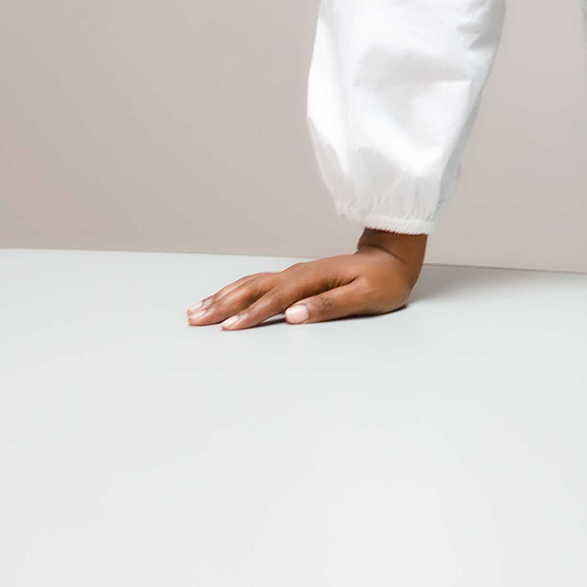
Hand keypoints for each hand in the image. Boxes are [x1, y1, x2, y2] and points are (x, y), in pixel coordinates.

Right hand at [187, 230, 426, 330]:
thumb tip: (294, 315)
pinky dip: (236, 291)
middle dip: (222, 304)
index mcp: (313, 279)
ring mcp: (295, 275)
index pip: (275, 299)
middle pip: (252, 288)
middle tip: (194, 319)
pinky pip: (259, 284)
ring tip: (196, 310)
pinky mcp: (296, 279)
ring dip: (223, 297)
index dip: (251, 314)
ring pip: (251, 284)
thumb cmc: (383, 281)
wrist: (392, 257)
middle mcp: (299, 274)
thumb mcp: (365, 297)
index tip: (228, 328)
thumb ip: (329, 306)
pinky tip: (223, 299)